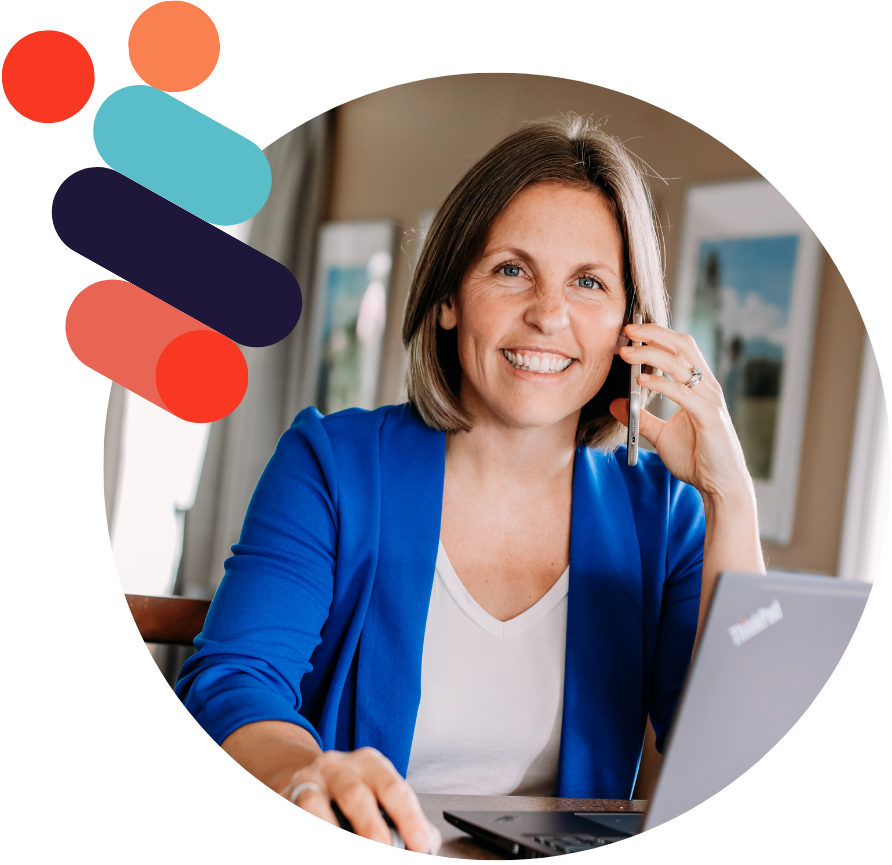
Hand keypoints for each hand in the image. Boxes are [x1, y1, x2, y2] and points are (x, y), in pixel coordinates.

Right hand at [278, 747, 440, 852]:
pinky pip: (294, 810)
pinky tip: (324, 832)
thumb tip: (428, 844)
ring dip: (331, 830)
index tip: (421, 845)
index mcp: (369, 764)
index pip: (393, 788)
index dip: (408, 818)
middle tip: (384, 848)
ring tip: (349, 849)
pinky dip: (311, 825)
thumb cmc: (350, 793)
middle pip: (355, 794)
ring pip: (314, 805)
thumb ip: (404, 818)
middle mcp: (337, 767)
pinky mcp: (284, 797)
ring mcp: (306, 782)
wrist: (302, 776)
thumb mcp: (378, 793)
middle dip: (370, 827)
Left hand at [610, 322, 751, 501]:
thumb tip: (617, 404)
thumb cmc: (698, 459)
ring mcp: (710, 400)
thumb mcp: (661, 435)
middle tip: (628, 329)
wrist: (720, 485)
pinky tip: (641, 382)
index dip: (658, 335)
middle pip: (682, 346)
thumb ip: (641, 418)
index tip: (631, 330)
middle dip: (654, 334)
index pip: (680, 348)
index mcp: (699, 386)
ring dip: (651, 355)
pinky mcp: (709, 417)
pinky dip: (661, 384)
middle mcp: (707, 387)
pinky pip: (683, 393)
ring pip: (680, 365)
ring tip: (626, 352)